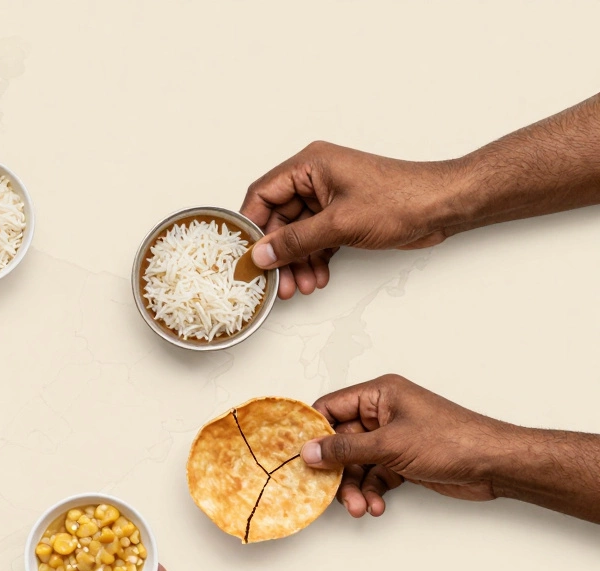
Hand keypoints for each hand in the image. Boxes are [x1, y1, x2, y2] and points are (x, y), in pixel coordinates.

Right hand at [240, 141, 459, 298]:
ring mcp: (329, 198)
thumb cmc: (401, 199)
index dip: (251, 226)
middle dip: (279, 253)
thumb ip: (296, 241)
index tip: (245, 254)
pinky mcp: (343, 216)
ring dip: (297, 261)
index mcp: (310, 165)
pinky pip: (316, 240)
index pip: (262, 194)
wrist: (443, 206)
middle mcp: (315, 178)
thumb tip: (262, 254)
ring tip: (301, 286)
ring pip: (298, 234)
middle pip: (279, 219)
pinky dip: (314, 259)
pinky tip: (317, 278)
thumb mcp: (340, 224)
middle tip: (276, 281)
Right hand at [304, 374, 507, 516]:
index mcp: (379, 394)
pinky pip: (375, 475)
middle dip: (338, 471)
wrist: (494, 465)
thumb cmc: (451, 441)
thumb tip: (309, 451)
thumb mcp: (390, 445)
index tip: (298, 456)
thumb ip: (345, 450)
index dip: (313, 432)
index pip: (331, 408)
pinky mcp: (403, 460)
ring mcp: (393, 438)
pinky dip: (372, 491)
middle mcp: (383, 413)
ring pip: (357, 463)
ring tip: (360, 507)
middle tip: (332, 493)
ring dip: (355, 487)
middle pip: (342, 442)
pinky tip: (376, 505)